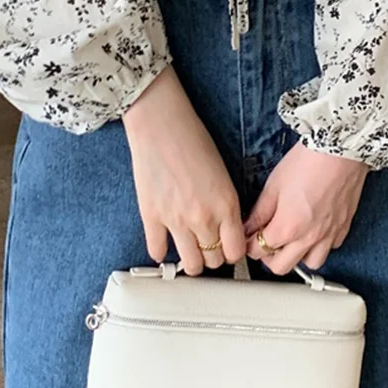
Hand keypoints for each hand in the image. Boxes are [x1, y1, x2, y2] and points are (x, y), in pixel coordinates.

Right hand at [123, 66, 246, 275]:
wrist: (161, 124)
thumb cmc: (192, 138)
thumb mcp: (222, 172)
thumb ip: (225, 203)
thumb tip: (224, 226)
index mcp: (226, 204)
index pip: (235, 251)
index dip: (232, 253)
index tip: (227, 249)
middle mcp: (203, 217)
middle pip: (214, 261)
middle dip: (213, 257)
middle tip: (208, 248)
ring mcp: (176, 220)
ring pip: (190, 263)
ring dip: (192, 262)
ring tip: (189, 254)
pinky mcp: (151, 217)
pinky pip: (157, 251)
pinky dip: (161, 254)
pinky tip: (164, 244)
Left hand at [244, 142, 367, 275]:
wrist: (340, 150)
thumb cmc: (308, 162)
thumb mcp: (274, 185)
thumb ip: (260, 211)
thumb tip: (249, 226)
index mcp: (288, 228)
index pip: (260, 251)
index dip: (249, 245)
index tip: (248, 237)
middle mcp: (309, 238)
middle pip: (281, 267)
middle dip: (268, 257)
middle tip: (265, 241)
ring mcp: (329, 235)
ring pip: (310, 264)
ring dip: (297, 256)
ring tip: (291, 240)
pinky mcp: (344, 228)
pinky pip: (331, 249)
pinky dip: (321, 245)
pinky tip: (314, 230)